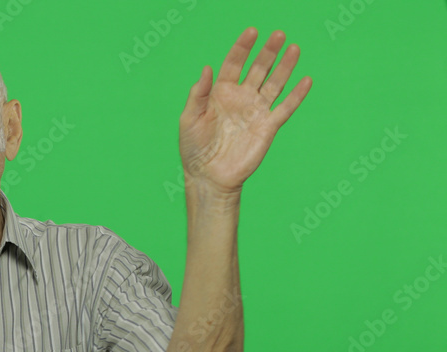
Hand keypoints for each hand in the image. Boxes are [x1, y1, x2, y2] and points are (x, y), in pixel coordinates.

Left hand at [179, 27, 311, 194]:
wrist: (209, 177)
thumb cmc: (195, 149)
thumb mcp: (190, 119)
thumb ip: (199, 94)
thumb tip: (207, 68)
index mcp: (220, 93)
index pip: (233, 64)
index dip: (242, 47)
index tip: (252, 32)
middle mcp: (241, 98)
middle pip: (258, 69)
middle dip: (268, 51)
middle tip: (279, 34)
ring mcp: (256, 111)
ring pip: (274, 84)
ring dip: (285, 67)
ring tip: (294, 48)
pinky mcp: (268, 127)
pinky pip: (285, 108)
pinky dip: (296, 95)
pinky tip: (306, 79)